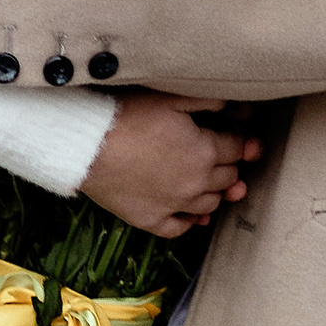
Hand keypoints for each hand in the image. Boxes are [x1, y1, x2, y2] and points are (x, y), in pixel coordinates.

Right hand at [82, 97, 260, 238]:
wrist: (86, 143)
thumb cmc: (127, 114)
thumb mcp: (172, 97)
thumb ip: (210, 101)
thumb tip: (236, 109)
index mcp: (206, 152)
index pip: (239, 148)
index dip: (239, 137)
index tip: (232, 131)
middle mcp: (196, 184)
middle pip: (229, 177)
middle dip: (229, 163)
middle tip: (219, 152)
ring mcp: (174, 206)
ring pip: (210, 204)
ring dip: (213, 192)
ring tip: (205, 179)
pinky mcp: (150, 220)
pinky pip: (179, 228)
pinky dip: (189, 221)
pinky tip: (189, 213)